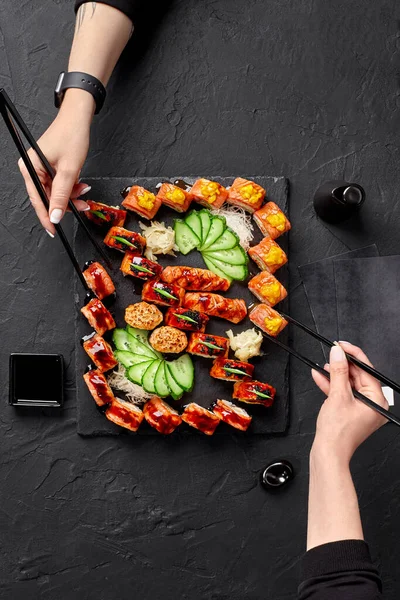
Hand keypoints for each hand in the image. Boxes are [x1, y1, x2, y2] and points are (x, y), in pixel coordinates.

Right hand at [18, 90, 92, 234]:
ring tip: (84, 192)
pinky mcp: (50, 166)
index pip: (37, 199)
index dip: (46, 216)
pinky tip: (81, 185)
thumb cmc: (72, 136)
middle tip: (81, 207)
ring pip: (56, 192)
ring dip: (71, 195)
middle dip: (65, 203)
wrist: (79, 117)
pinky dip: (71, 187)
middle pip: (47, 196)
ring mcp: (41, 167)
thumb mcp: (69, 170)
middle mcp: (32, 167)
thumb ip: (61, 195)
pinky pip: (60, 184)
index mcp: (30, 167)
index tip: (54, 230)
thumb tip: (54, 216)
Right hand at [311, 342, 388, 463]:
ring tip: (323, 364)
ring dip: (334, 374)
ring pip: (348, 384)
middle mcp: (373, 404)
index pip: (367, 371)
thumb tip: (338, 353)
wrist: (328, 453)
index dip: (353, 355)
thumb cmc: (338, 433)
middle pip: (358, 376)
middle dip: (342, 365)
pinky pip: (342, 393)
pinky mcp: (350, 412)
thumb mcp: (338, 395)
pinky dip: (331, 385)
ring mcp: (361, 409)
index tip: (342, 345)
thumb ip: (338, 371)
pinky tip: (320, 376)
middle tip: (332, 352)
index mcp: (378, 401)